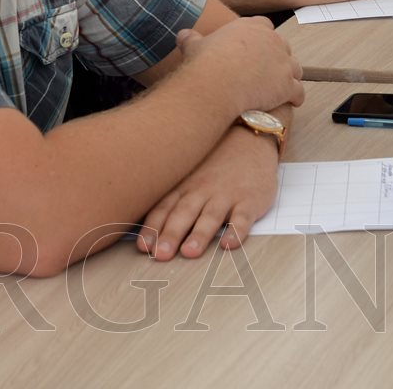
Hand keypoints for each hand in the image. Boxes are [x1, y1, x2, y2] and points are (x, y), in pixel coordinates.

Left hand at [138, 125, 278, 259]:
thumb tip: (146, 229)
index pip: (164, 208)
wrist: (250, 139)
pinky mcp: (250, 201)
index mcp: (184, 187)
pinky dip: (236, 231)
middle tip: (160, 254)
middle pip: (184, 213)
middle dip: (171, 234)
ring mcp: (227, 195)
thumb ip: (170, 199)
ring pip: (211, 216)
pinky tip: (229, 244)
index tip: (142, 247)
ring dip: (200, 234)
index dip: (152, 228)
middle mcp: (202, 191)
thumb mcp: (188, 175)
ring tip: (190, 252)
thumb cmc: (214, 164)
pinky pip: (243, 217)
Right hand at [178, 17, 304, 113]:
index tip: (257, 49)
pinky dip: (296, 97)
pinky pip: (298, 91)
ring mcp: (283, 63)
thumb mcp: (194, 46)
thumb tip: (182, 35)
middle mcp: (272, 41)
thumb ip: (192, 39)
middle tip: (270, 72)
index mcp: (252, 27)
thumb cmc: (205, 62)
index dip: (262, 39)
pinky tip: (292, 102)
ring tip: (283, 88)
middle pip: (283, 47)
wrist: (217, 83)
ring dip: (290, 77)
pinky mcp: (288, 84)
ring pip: (295, 68)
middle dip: (278, 58)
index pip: (264, 26)